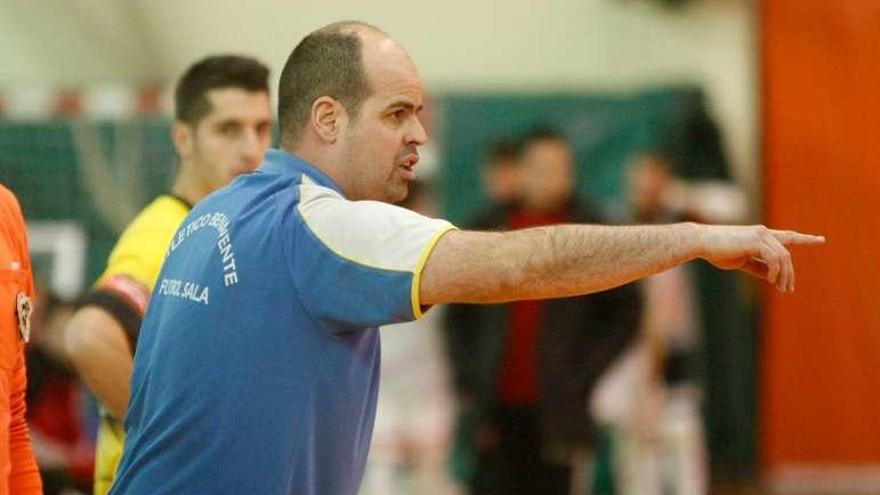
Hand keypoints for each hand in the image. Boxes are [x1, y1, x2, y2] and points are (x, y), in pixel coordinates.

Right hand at [695, 224, 824, 292]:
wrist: (701, 242)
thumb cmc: (717, 250)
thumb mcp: (741, 261)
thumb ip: (758, 266)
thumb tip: (773, 276)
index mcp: (761, 235)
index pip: (788, 236)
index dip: (805, 239)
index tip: (821, 240)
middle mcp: (764, 232)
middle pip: (786, 254)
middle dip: (790, 273)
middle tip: (788, 289)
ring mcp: (760, 235)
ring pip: (783, 257)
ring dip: (784, 275)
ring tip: (781, 288)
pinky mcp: (755, 241)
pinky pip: (774, 258)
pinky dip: (775, 271)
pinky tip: (771, 280)